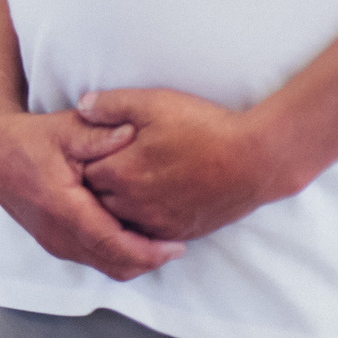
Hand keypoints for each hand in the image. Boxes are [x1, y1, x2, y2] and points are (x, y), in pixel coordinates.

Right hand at [0, 93, 182, 280]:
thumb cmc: (29, 138)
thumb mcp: (64, 129)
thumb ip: (100, 133)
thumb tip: (133, 132)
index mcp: (63, 207)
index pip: (113, 244)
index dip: (149, 251)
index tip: (177, 245)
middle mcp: (57, 232)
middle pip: (114, 265)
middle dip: (149, 261)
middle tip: (176, 245)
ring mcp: (53, 241)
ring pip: (105, 266)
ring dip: (133, 260)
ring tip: (158, 241)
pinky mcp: (52, 242)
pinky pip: (93, 259)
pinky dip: (116, 255)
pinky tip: (130, 234)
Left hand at [77, 87, 292, 241]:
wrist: (256, 160)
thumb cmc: (203, 128)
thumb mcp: (152, 103)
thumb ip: (110, 105)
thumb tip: (81, 107)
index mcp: (121, 173)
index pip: (81, 173)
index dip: (84, 160)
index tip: (90, 150)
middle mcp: (135, 204)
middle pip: (97, 200)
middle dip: (96, 185)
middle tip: (105, 167)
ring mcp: (159, 223)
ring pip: (121, 220)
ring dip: (118, 205)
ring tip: (128, 183)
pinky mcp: (181, 233)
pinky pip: (147, 234)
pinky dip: (142, 221)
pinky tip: (149, 202)